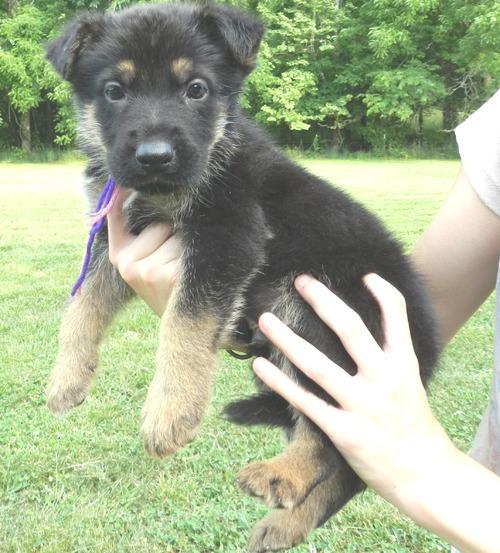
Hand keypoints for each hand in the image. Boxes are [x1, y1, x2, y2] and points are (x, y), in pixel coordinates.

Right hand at [107, 187, 181, 315]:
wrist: (180, 322)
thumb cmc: (162, 286)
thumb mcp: (142, 262)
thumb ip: (138, 236)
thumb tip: (138, 198)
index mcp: (118, 257)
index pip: (116, 218)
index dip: (119, 197)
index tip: (121, 180)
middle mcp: (128, 264)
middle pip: (159, 225)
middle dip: (171, 236)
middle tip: (171, 262)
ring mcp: (148, 270)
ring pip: (177, 236)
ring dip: (184, 249)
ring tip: (179, 272)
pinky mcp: (169, 276)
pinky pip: (189, 249)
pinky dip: (195, 257)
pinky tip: (187, 277)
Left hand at [253, 274, 455, 509]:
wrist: (425, 475)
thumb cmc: (415, 425)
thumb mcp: (412, 383)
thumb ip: (392, 357)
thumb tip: (365, 332)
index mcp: (404, 365)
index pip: (397, 315)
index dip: (382, 292)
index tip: (364, 274)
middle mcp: (384, 380)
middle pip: (351, 330)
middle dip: (324, 301)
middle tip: (301, 281)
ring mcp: (362, 405)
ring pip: (318, 365)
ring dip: (288, 339)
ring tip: (265, 319)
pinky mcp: (343, 431)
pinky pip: (305, 402)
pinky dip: (280, 382)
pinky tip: (260, 365)